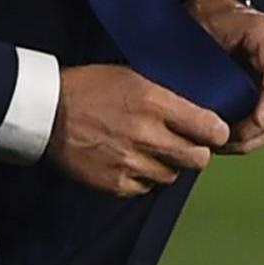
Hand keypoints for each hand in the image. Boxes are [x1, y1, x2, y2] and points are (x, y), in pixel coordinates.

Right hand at [44, 64, 228, 196]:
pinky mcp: (115, 183)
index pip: (210, 128)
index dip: (216, 132)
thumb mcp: (133, 76)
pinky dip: (143, 178)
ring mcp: (131, 162)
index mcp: (155, 102)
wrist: (46, 112)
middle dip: (196, 152)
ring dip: (167, 166)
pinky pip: (146, 188)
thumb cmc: (90, 88)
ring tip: (151, 151)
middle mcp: (148, 135)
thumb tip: (198, 110)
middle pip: (198, 159)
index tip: (214, 132)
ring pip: (172, 176)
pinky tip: (131, 162)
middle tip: (186, 145)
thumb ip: (167, 96)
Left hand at [187, 0, 263, 154]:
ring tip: (222, 145)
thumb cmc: (211, 19)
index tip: (256, 121)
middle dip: (254, 129)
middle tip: (224, 141)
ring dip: (251, 138)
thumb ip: (209, 57)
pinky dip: (251, 136)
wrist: (218, 13)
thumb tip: (201, 99)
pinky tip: (228, 141)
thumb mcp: (206, 28)